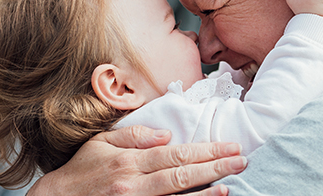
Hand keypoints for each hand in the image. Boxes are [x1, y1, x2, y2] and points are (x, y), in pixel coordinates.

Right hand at [27, 125, 245, 195]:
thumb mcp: (101, 144)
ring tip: (231, 183)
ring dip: (207, 191)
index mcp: (129, 162)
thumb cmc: (80, 172)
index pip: (175, 154)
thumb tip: (165, 134)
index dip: (205, 150)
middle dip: (215, 167)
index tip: (229, 146)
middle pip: (182, 175)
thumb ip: (134, 136)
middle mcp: (134, 184)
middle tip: (241, 160)